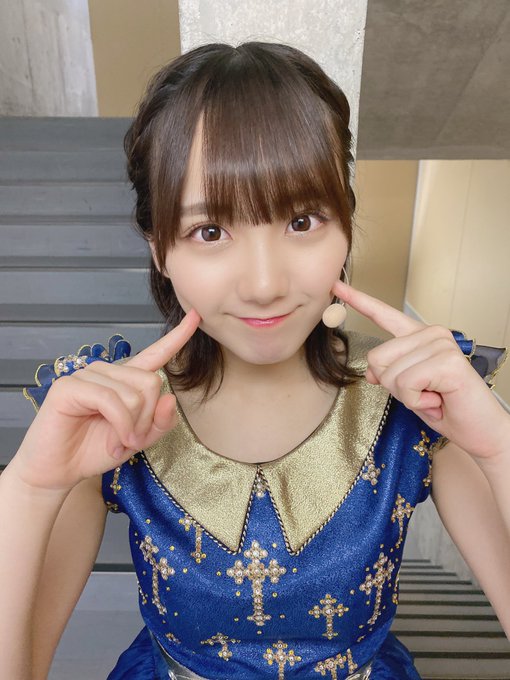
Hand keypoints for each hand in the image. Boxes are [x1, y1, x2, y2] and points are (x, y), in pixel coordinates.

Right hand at [13, 310, 200, 491]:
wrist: (59, 471)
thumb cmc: (94, 451)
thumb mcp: (138, 440)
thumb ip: (160, 423)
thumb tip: (171, 399)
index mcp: (125, 380)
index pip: (155, 353)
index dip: (177, 336)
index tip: (196, 316)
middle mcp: (107, 371)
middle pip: (151, 383)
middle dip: (147, 420)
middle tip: (131, 440)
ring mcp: (86, 375)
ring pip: (134, 395)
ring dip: (131, 428)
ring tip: (117, 443)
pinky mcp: (69, 386)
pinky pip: (111, 401)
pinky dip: (120, 426)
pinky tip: (114, 443)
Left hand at [333, 280, 509, 461]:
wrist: (480, 430)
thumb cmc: (447, 409)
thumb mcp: (407, 390)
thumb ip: (389, 373)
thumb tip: (371, 373)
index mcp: (418, 336)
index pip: (383, 314)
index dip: (358, 300)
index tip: (335, 285)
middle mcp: (430, 333)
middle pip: (377, 357)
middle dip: (393, 386)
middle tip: (424, 393)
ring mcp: (440, 344)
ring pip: (389, 374)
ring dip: (408, 397)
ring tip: (434, 397)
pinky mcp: (446, 361)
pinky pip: (405, 385)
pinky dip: (417, 402)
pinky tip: (438, 401)